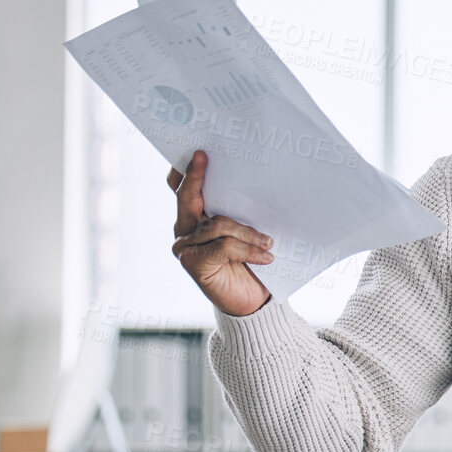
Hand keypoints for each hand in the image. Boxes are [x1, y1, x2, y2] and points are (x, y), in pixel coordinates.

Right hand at [167, 151, 273, 316]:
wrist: (252, 301)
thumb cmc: (251, 261)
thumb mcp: (247, 231)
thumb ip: (239, 211)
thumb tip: (254, 184)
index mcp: (195, 217)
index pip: (182, 189)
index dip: (186, 170)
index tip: (198, 150)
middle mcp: (184, 229)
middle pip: (187, 197)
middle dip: (197, 177)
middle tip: (204, 157)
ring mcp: (185, 247)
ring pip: (216, 224)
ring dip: (247, 231)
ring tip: (269, 241)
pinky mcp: (194, 264)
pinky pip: (223, 246)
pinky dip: (248, 249)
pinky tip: (266, 256)